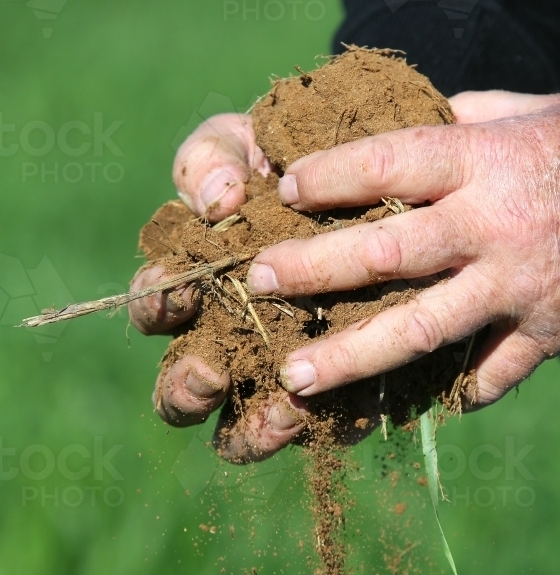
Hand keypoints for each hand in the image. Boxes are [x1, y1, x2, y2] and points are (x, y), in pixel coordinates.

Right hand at [128, 114, 306, 460]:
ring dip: (252, 430)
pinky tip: (323, 410)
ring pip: (245, 430)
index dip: (158, 307)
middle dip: (187, 390)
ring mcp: (282, 370)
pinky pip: (322, 428)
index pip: (157, 308)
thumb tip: (219, 200)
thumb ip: (213, 160)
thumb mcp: (249, 144)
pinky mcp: (339, 391)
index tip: (180, 296)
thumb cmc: (297, 163)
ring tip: (278, 412)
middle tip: (210, 377)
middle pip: (185, 389)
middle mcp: (231, 338)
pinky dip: (320, 426)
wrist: (387, 186)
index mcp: (196, 284)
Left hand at [244, 91, 559, 405]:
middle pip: (386, 252)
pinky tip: (410, 405)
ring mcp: (522, 289)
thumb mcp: (531, 112)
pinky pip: (488, 375)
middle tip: (257, 284)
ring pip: (421, 329)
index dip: (329, 176)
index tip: (282, 189)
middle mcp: (497, 226)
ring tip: (295, 377)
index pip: (388, 164)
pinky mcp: (548, 335)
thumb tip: (400, 119)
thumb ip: (460, 121)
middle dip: (313, 269)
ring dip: (352, 356)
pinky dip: (451, 390)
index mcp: (488, 160)